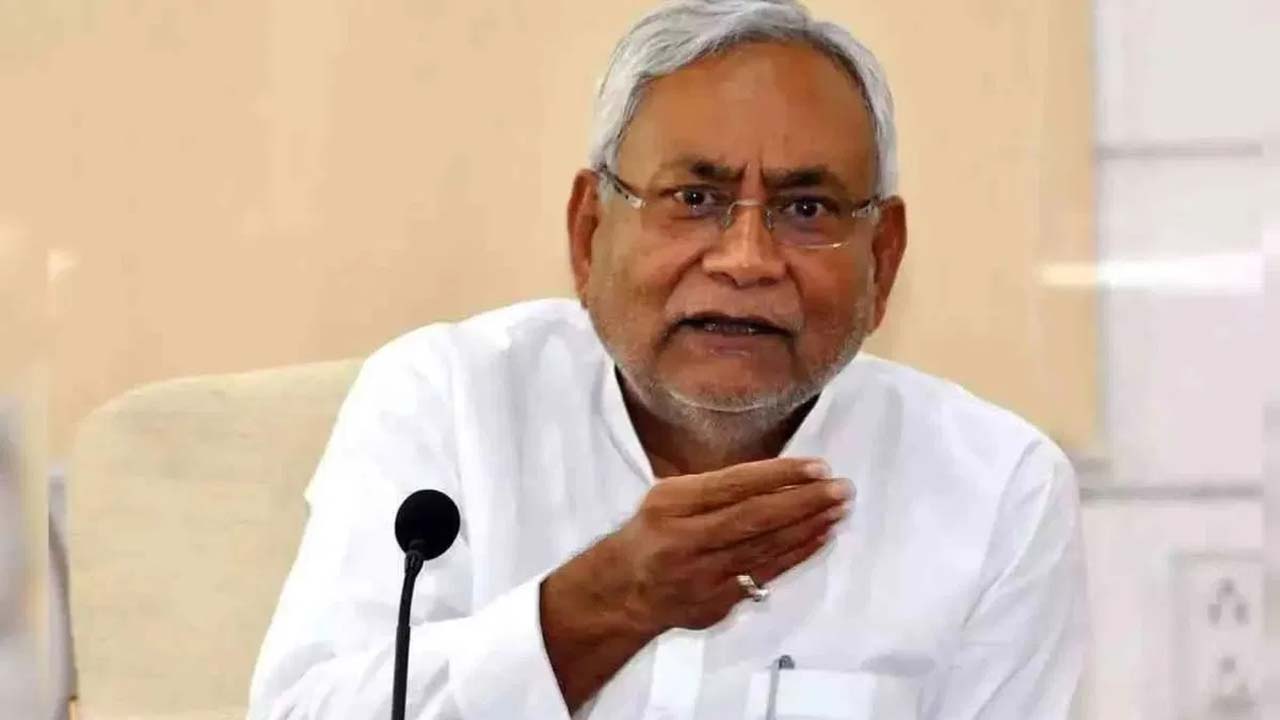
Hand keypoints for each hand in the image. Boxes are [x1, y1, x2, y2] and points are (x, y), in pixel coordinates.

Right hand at [600, 456, 848, 632]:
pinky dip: (797, 554)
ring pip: (766, 548)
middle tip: (841, 488)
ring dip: (809, 527)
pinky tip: (820, 537)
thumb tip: (777, 477)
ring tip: (839, 508)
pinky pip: (766, 574)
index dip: (780, 475)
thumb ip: (714, 489)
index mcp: (672, 505)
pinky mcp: (718, 602)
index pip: (735, 485)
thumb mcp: (667, 497)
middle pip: (756, 519)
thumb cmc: (651, 533)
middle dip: (804, 502)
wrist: (623, 592)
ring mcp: (704, 576)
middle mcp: (687, 540)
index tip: (817, 466)